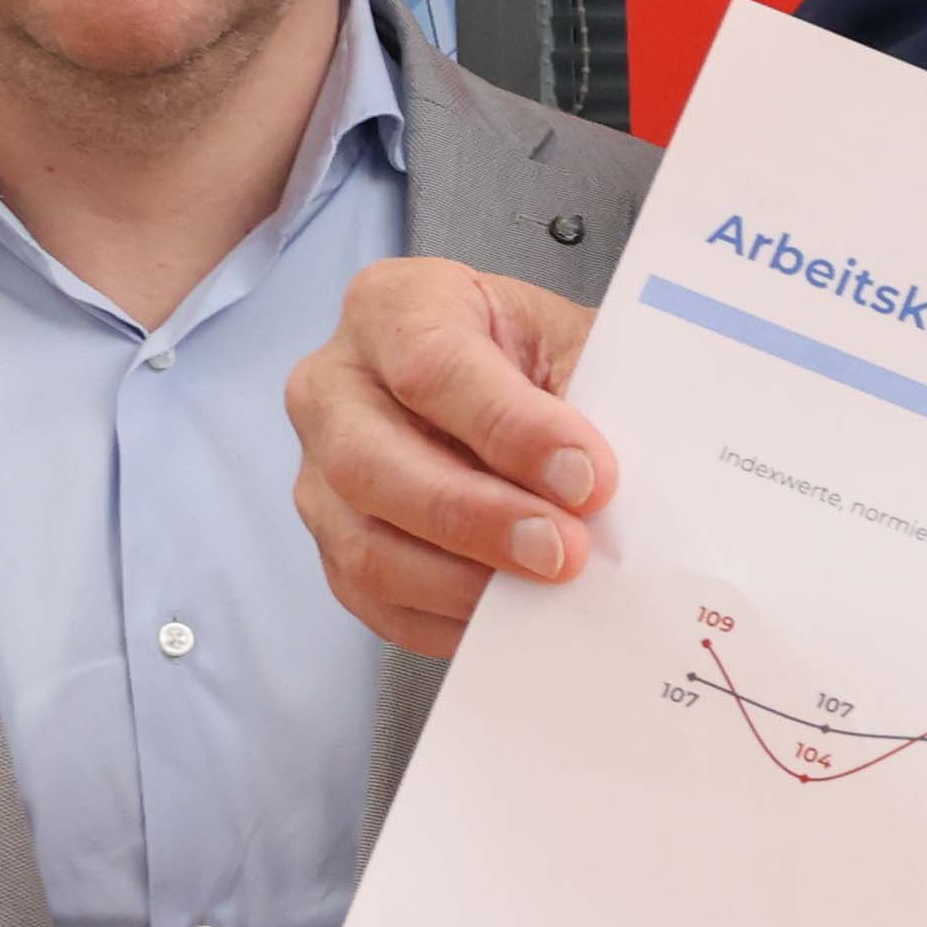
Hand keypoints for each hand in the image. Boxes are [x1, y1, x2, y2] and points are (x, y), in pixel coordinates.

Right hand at [290, 256, 610, 656]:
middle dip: (475, 517)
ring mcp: (321, 469)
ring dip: (460, 580)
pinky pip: (372, 599)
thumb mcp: (574, 346)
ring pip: (362, 543)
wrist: (519, 392)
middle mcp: (335, 384)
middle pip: (371, 463)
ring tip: (544, 589)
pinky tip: (508, 617)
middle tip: (565, 550)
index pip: (430, 366)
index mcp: (394, 307)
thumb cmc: (542, 361)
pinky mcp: (335, 540)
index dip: (510, 428)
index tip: (588, 477)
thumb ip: (591, 400)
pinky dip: (444, 619)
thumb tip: (605, 491)